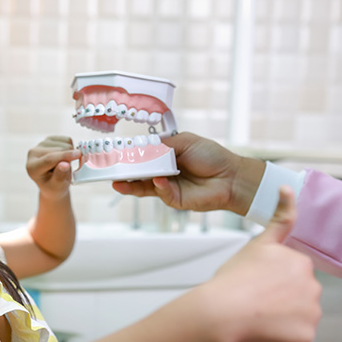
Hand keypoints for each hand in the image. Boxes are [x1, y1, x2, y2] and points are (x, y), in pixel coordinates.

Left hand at [26, 136, 80, 199]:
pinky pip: (66, 139)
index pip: (49, 159)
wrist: (52, 184)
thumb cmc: (55, 187)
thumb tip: (65, 164)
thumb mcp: (58, 186)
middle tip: (70, 169)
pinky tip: (65, 157)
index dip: (65, 156)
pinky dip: (71, 148)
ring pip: (64, 143)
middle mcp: (33, 153)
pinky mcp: (49, 139)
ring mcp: (41, 144)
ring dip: (70, 154)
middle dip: (69, 158)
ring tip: (65, 165)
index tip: (79, 154)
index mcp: (32, 167)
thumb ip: (60, 176)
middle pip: (58, 150)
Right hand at [112, 132, 264, 214]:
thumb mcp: (185, 141)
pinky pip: (161, 192)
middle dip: (123, 171)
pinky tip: (158, 179)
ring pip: (143, 186)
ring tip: (117, 181)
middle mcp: (163, 172)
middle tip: (110, 169)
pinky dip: (158, 186)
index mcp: (165, 157)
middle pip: (138, 173)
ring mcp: (167, 187)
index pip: (142, 156)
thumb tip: (145, 147)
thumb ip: (164, 144)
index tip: (116, 153)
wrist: (231, 176)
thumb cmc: (212, 157)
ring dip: (130, 184)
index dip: (130, 155)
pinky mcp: (173, 199)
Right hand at [204, 186, 321, 341]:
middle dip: (280, 294)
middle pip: (297, 290)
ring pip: (299, 312)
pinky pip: (298, 333)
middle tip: (255, 295)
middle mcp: (311, 284)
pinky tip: (265, 325)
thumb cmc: (233, 279)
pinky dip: (283, 333)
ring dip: (282, 313)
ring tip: (257, 311)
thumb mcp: (257, 243)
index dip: (272, 276)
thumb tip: (287, 187)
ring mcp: (310, 309)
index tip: (260, 283)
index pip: (292, 270)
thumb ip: (279, 218)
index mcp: (299, 261)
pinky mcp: (306, 333)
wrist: (222, 310)